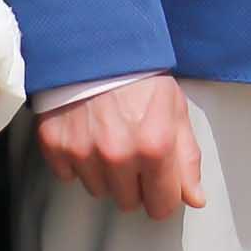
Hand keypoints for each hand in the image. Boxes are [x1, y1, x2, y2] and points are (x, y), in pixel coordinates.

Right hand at [32, 73, 204, 222]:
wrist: (95, 44)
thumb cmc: (141, 76)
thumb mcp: (176, 110)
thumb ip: (187, 158)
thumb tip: (195, 198)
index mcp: (154, 147)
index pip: (161, 206)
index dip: (162, 195)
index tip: (158, 183)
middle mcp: (118, 155)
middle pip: (128, 202)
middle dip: (133, 183)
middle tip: (132, 151)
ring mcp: (83, 153)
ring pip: (98, 190)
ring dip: (105, 173)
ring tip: (108, 138)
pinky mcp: (55, 146)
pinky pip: (68, 175)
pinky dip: (77, 161)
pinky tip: (86, 135)